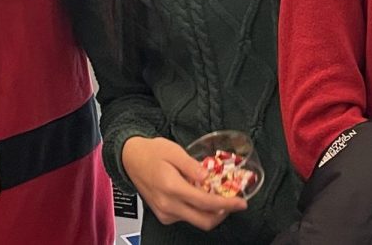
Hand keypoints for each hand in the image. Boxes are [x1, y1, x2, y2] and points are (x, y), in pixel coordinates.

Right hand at [120, 136, 246, 230]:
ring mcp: (165, 212)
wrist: (130, 159)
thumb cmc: (151, 152)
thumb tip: (208, 177)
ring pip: (196, 221)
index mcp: (171, 187)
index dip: (227, 205)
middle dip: (223, 213)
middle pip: (204, 220)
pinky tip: (198, 195)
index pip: (205, 203)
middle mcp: (168, 205)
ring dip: (210, 212)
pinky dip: (198, 210)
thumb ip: (192, 165)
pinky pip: (186, 218)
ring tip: (215, 194)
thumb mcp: (174, 150)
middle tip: (232, 201)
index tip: (241, 203)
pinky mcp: (164, 215)